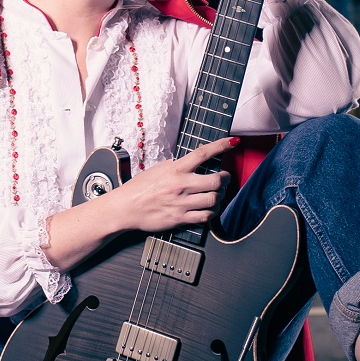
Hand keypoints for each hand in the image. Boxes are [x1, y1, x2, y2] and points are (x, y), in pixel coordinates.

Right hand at [111, 138, 236, 229]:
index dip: (221, 146)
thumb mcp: (158, 169)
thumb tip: (194, 162)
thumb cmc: (139, 188)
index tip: (233, 142)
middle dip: (225, 179)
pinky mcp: (181, 218)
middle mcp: (181, 185)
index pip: (203, 153)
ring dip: (221, 196)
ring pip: (214, 200)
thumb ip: (177, 166)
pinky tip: (210, 208)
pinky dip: (213, 211)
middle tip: (224, 178)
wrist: (126, 208)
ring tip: (218, 194)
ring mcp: (182, 203)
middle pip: (216, 181)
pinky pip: (206, 216)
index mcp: (175, 169)